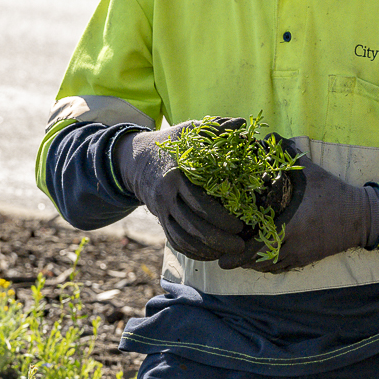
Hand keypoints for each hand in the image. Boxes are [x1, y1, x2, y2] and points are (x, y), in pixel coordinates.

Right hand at [115, 121, 247, 260]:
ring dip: (207, 249)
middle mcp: (166, 196)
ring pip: (183, 238)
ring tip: (229, 252)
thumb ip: (215, 129)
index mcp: (176, 175)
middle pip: (193, 226)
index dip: (221, 218)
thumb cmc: (170, 143)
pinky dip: (193, 252)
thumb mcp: (189, 131)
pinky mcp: (160, 219)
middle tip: (240, 244)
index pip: (199, 203)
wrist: (135, 159)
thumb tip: (242, 124)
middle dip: (218, 239)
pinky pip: (175, 241)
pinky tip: (210, 254)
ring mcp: (161, 210)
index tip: (240, 224)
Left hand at [222, 146, 378, 272]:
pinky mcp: (307, 260)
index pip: (260, 241)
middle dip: (242, 259)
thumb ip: (289, 155)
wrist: (362, 217)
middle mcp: (294, 243)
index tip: (226, 244)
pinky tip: (259, 260)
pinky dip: (268, 266)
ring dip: (253, 263)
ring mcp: (301, 255)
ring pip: (270, 267)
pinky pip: (282, 269)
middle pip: (260, 260)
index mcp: (292, 223)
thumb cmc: (334, 192)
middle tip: (226, 255)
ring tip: (239, 256)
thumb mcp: (312, 172)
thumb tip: (269, 136)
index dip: (241, 246)